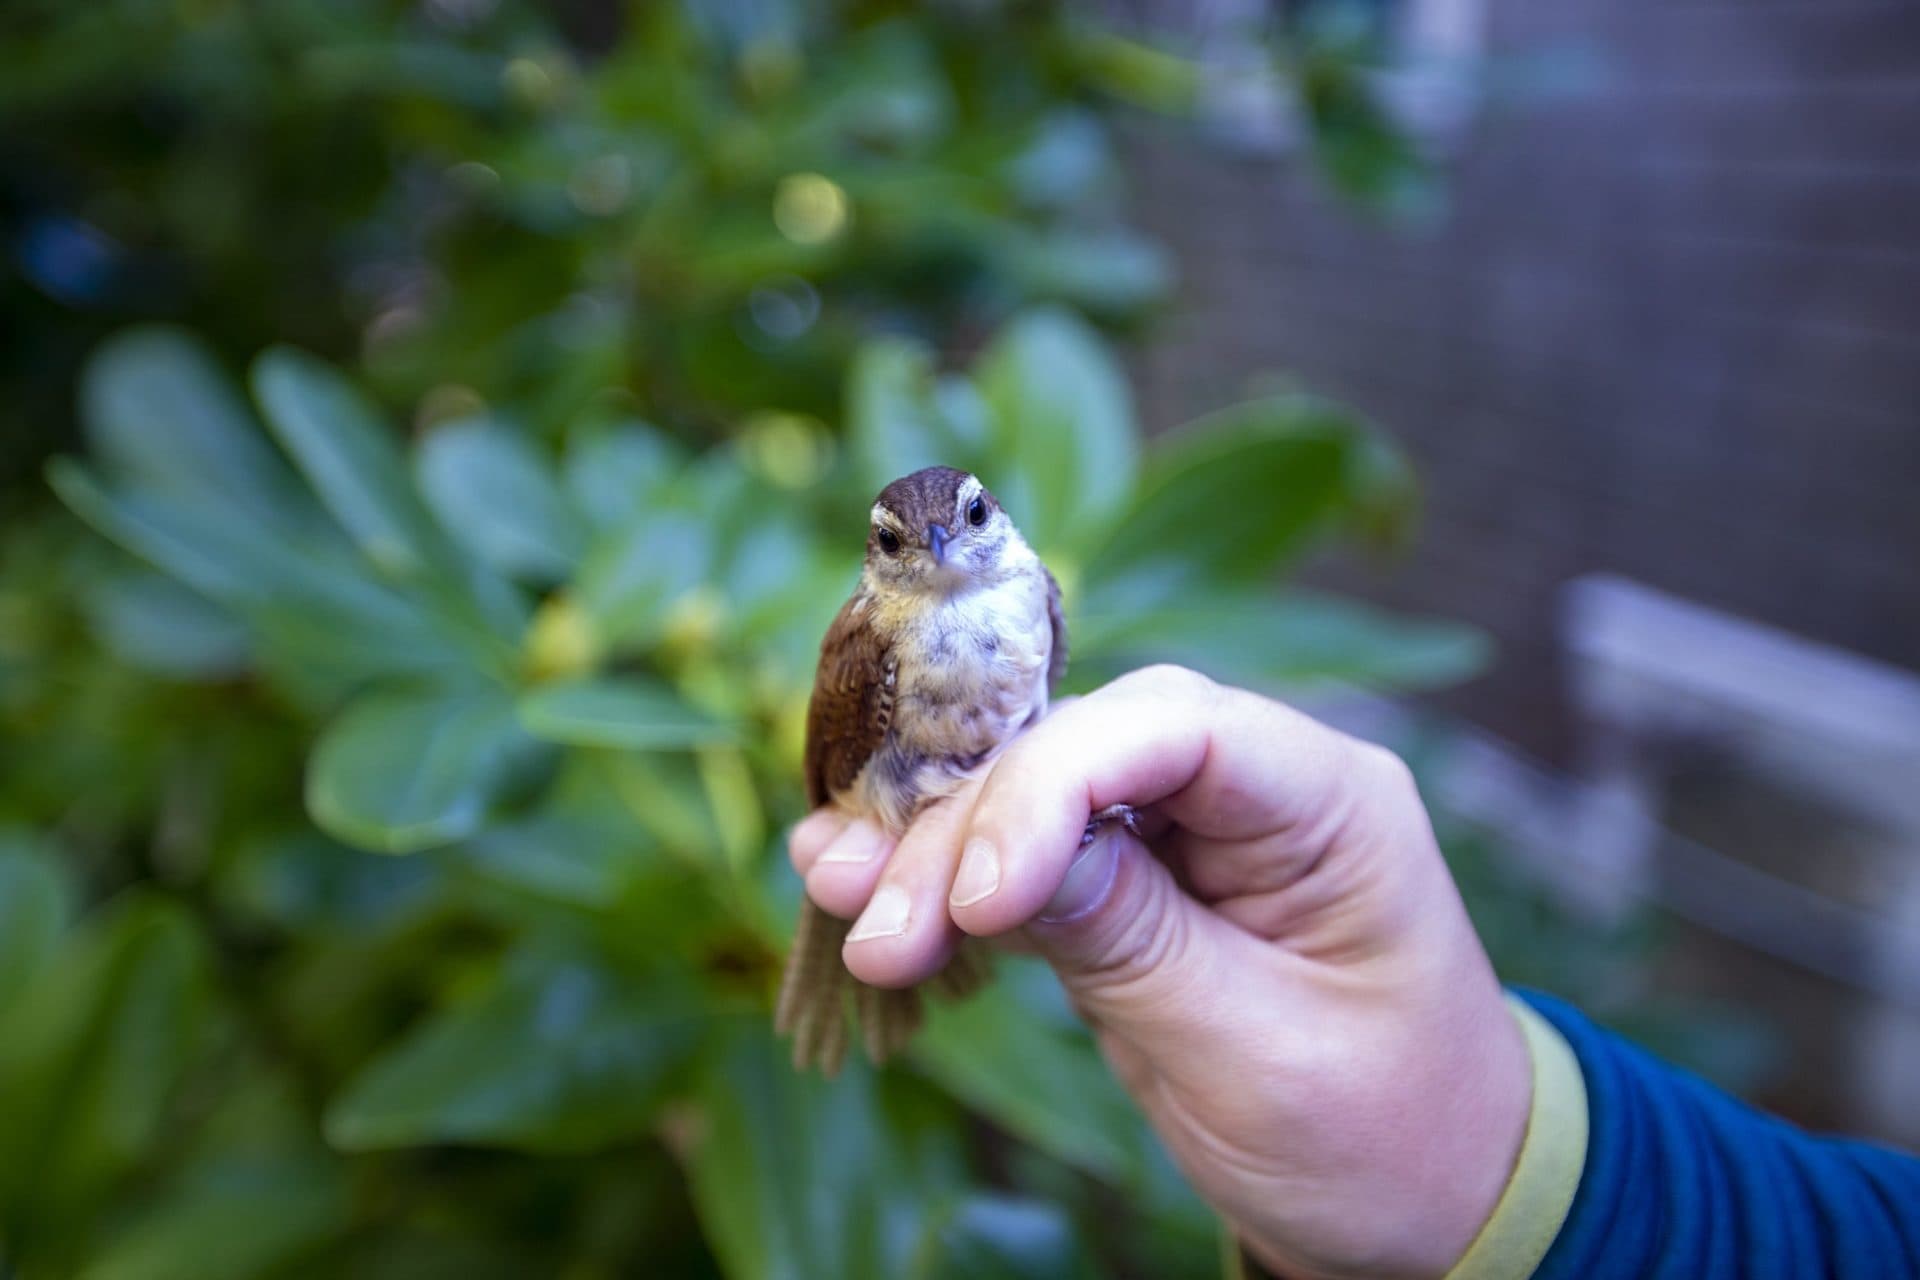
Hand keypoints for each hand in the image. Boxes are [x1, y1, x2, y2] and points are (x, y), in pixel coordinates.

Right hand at [789, 665, 1529, 1278]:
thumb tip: (996, 866)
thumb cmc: (1383, 1135)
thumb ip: (1134, 944)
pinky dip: (944, 878)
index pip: (1175, 729)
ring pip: (1033, 793)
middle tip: (883, 925)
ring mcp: (1190, 830)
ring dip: (931, 845)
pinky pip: (1027, 857)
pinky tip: (853, 882)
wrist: (1427, 1202)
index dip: (1054, 785)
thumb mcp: (1258, 1054)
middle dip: (969, 827)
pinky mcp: (1137, 881)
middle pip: (1081, 749)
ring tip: (836, 894)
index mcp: (1329, 800)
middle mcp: (1254, 787)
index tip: (978, 896)